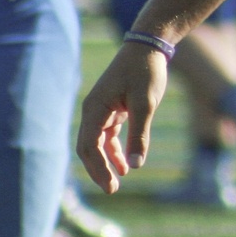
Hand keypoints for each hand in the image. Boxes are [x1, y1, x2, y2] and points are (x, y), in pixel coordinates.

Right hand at [76, 41, 170, 193]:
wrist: (148, 46)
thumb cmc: (145, 71)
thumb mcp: (145, 103)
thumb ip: (140, 134)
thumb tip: (137, 165)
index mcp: (95, 108)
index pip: (90, 146)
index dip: (98, 168)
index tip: (112, 185)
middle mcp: (93, 110)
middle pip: (88, 148)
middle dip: (97, 169)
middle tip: (112, 190)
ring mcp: (101, 110)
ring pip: (96, 143)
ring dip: (105, 162)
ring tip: (117, 182)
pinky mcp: (112, 109)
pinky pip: (107, 135)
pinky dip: (113, 150)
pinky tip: (125, 165)